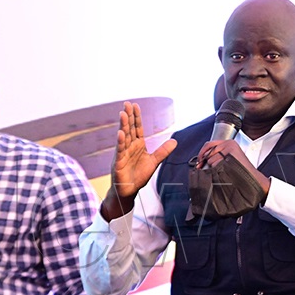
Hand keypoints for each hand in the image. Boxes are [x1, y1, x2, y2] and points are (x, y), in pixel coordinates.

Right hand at [103, 101, 176, 218]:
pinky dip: (120, 142)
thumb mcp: (154, 162)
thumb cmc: (138, 176)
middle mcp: (130, 147)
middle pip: (130, 129)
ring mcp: (123, 153)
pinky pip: (120, 150)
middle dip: (129, 116)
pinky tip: (121, 133)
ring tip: (123, 114)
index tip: (135, 105)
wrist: (129, 190)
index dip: (137, 117)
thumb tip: (174, 141)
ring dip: (124, 125)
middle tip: (127, 103)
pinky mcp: (119, 162)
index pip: (137, 128)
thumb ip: (163, 151)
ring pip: (124, 137)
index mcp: (138, 145)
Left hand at [195, 139, 270, 195]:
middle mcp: (228, 143)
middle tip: (209, 169)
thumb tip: (201, 161)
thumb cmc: (240, 172)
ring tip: (223, 171)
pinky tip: (224, 171)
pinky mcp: (230, 154)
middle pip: (208, 152)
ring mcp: (229, 148)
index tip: (199, 161)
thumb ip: (218, 156)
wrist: (252, 178)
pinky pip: (215, 163)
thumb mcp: (229, 160)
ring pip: (210, 159)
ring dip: (213, 167)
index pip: (209, 144)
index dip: (202, 153)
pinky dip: (217, 169)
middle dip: (206, 162)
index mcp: (228, 143)